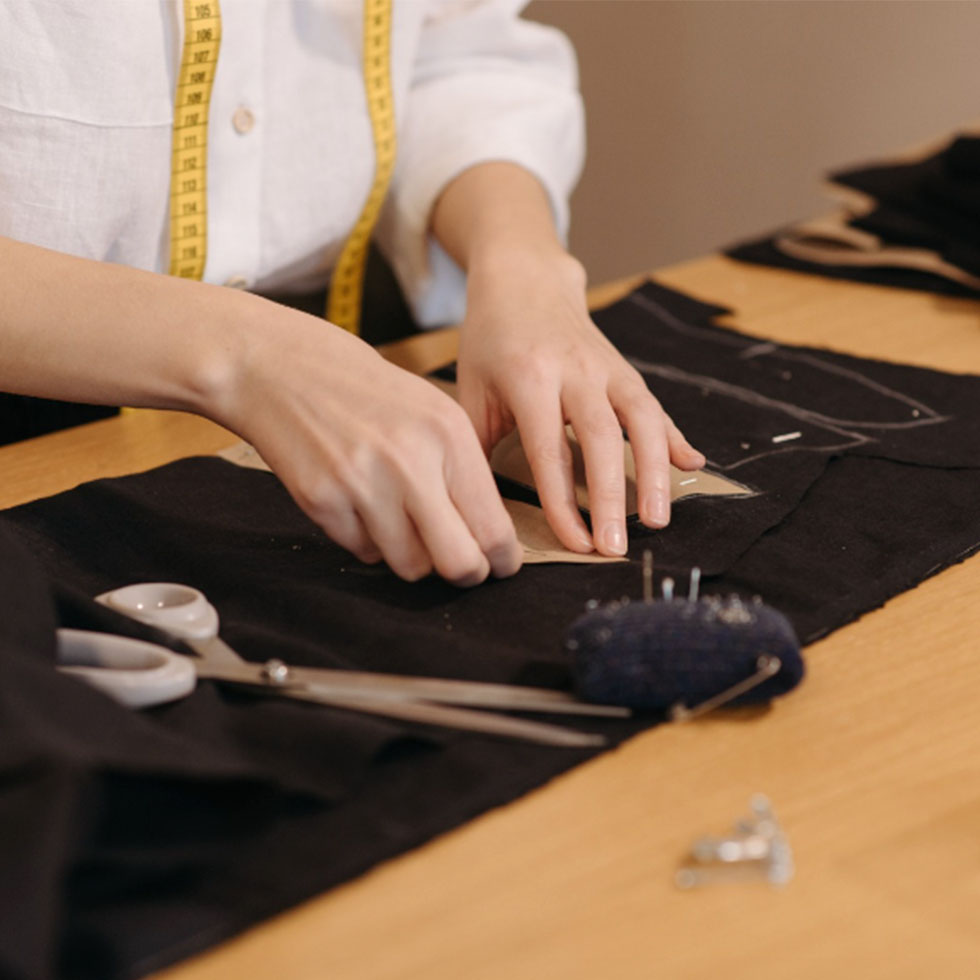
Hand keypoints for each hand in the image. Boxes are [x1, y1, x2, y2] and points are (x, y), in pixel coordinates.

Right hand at [212, 299, 521, 584]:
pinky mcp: (322, 501)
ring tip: (400, 517)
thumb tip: (489, 536)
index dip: (501, 558)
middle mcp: (410, 461)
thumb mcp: (431, 410)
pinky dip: (367, 539)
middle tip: (463, 567)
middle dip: (466, 573)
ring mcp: (363, 484)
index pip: (493, 526)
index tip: (499, 564)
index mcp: (448, 434)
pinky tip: (357, 500)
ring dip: (412, 554)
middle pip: (458, 563)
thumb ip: (462, 469)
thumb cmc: (362, 390)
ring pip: (410, 566)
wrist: (278, 368)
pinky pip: (364, 552)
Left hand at [456, 248, 704, 555]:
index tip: (577, 543)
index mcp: (530, 378)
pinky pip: (655, 406)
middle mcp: (575, 371)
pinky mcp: (625, 369)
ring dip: (655, 473)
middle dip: (613, 497)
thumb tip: (481, 504)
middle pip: (603, 439)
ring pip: (642, 420)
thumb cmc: (491, 341)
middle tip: (618, 548)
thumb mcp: (471, 388)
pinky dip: (674, 437)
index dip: (565, 504)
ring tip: (658, 520)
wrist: (524, 279)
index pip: (550, 452)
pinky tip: (692, 465)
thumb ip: (477, 443)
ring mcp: (607, 367)